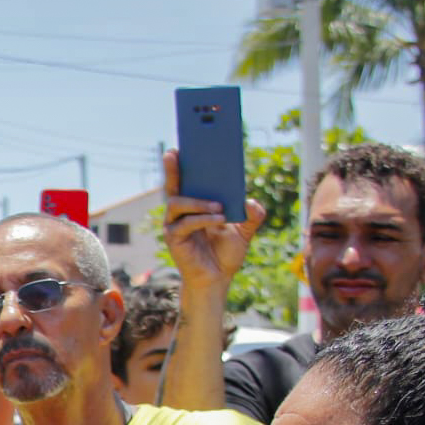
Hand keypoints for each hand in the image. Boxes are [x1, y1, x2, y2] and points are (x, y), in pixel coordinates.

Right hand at [162, 148, 265, 286]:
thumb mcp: (245, 231)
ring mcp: (175, 225)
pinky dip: (202, 219)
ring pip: (177, 203)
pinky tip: (218, 219)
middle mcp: (181, 212)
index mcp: (196, 206)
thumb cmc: (226, 254)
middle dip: (173, 168)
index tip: (185, 144)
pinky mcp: (173, 239)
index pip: (188, 180)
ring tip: (219, 206)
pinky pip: (184, 224)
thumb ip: (252, 216)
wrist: (217, 280)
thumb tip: (252, 203)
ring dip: (198, 202)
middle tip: (176, 152)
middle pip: (173, 185)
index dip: (184, 163)